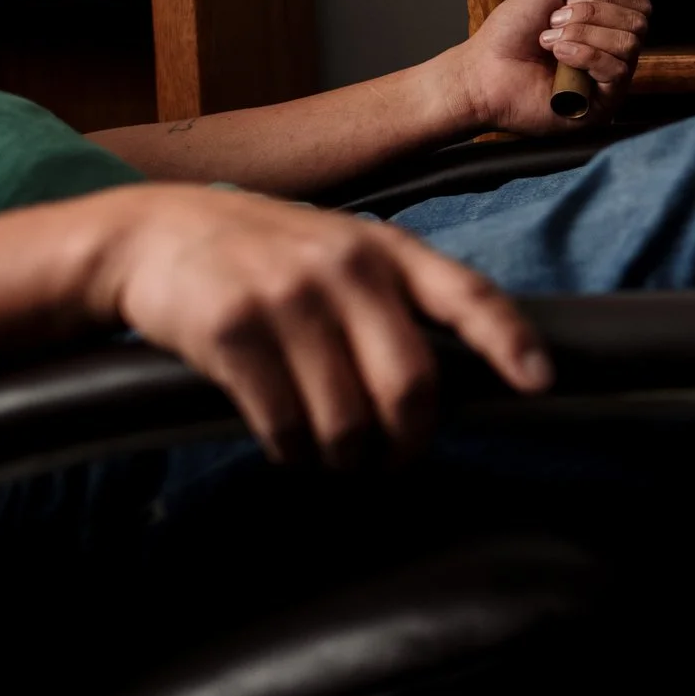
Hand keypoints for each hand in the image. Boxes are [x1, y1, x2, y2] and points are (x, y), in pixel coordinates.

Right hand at [79, 183, 551, 465]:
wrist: (155, 233)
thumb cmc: (269, 254)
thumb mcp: (343, 250)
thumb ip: (399, 296)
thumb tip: (465, 372)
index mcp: (388, 249)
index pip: (469, 294)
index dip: (510, 342)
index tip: (539, 383)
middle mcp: (346, 268)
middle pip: (410, 383)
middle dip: (409, 441)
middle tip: (396, 462)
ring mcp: (289, 297)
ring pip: (345, 418)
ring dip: (346, 458)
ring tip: (338, 458)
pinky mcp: (233, 331)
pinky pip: (283, 425)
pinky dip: (293, 452)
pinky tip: (290, 445)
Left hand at [438, 0, 650, 135]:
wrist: (482, 71)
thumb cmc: (509, 35)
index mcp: (607, 27)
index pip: (639, 4)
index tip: (566, 3)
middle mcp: (614, 53)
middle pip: (638, 22)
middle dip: (591, 13)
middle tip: (554, 23)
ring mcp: (610, 81)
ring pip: (629, 44)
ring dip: (582, 34)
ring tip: (550, 43)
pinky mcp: (603, 105)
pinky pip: (617, 70)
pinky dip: (585, 54)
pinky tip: (559, 57)